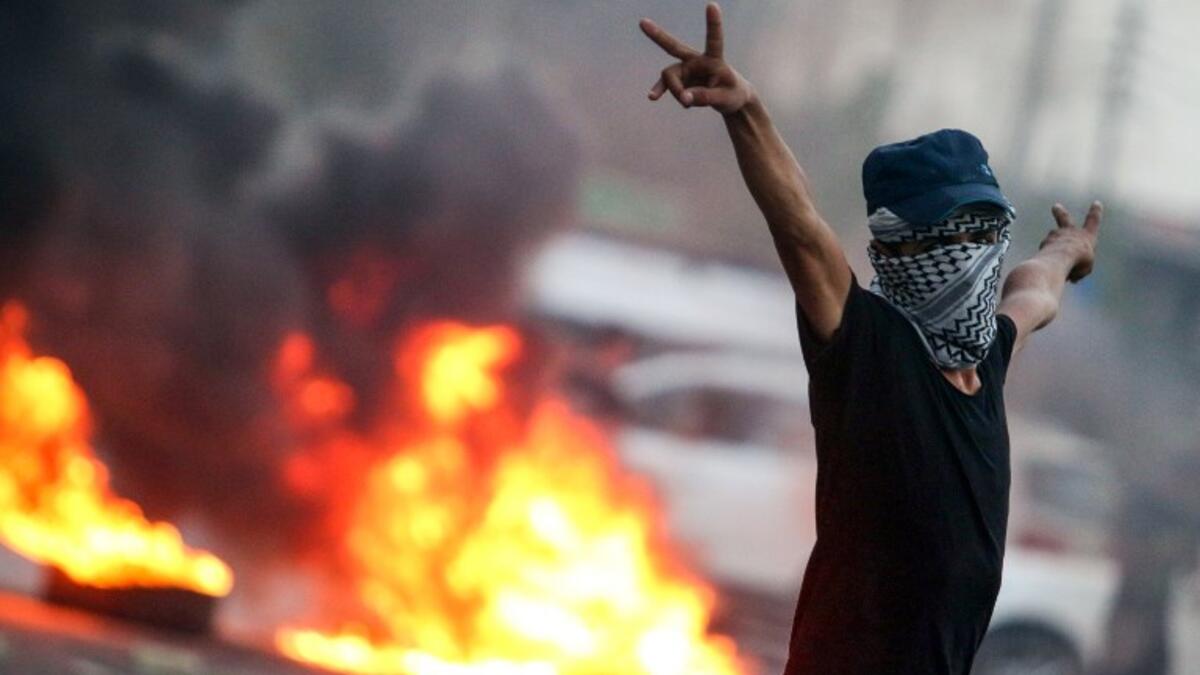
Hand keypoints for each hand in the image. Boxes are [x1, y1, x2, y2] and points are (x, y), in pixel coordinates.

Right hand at [639, 3, 754, 114]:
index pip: (714, 39)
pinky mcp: (679, 80)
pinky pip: (665, 85)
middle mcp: (696, 60)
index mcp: (714, 59)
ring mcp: (685, 70)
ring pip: (670, 77)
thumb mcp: (725, 99)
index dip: (713, 23)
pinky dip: (660, 91)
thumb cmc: (732, 94)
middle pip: (674, 47)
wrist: (728, 99)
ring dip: (676, 91)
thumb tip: (684, 98)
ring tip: (687, 104)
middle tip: (642, 22)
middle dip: (658, 36)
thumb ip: (705, 98)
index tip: (711, 4)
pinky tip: (653, 97)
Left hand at [1043, 201, 1101, 282]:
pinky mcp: (1044, 242)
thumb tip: (1070, 275)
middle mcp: (1070, 231)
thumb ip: (1078, 269)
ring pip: (1053, 240)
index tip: (1096, 203)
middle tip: (1055, 206)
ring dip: (1052, 247)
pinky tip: (1051, 269)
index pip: (1093, 221)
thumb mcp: (1084, 269)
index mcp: (1086, 235)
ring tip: (1057, 261)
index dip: (1095, 212)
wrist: (1060, 259)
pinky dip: (1049, 261)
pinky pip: (1047, 254)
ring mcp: (1055, 235)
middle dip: (1060, 212)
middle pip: (1064, 218)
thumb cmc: (1078, 262)